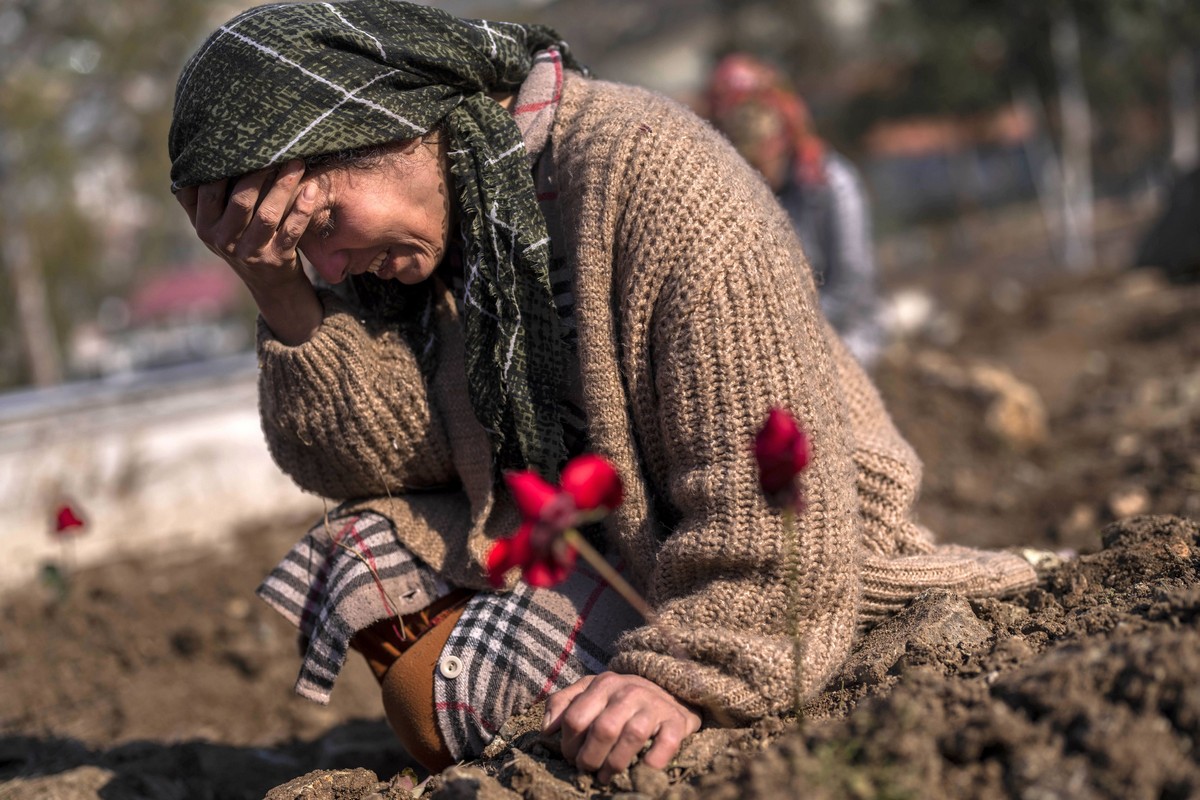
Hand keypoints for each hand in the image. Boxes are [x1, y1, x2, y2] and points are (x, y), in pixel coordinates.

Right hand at [175, 160, 321, 344]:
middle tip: (275, 148)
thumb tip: (189, 156)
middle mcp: (224, 241)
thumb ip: (200, 198)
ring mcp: (251, 252)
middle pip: (240, 200)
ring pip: (268, 214)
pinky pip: (292, 231)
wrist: (270, 284)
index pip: (208, 190)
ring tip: (296, 162)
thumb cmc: (242, 241)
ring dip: (283, 185)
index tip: (241, 141)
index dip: (224, 165)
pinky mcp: (278, 260)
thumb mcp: (214, 225)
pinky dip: (303, 210)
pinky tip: (311, 190)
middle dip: (259, 172)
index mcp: (204, 227)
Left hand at [543, 672, 700, 783]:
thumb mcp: (590, 691)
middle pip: (602, 729)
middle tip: (588, 770)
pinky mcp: (676, 722)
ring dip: (615, 764)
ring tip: (607, 777)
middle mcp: (628, 692)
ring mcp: (654, 706)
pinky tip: (641, 770)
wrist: (670, 690)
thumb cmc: (621, 698)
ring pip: (631, 736)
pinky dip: (652, 762)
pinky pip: (666, 744)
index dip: (569, 745)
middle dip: (589, 758)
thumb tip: (546, 730)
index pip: (575, 718)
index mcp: (603, 684)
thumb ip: (563, 703)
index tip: (572, 758)